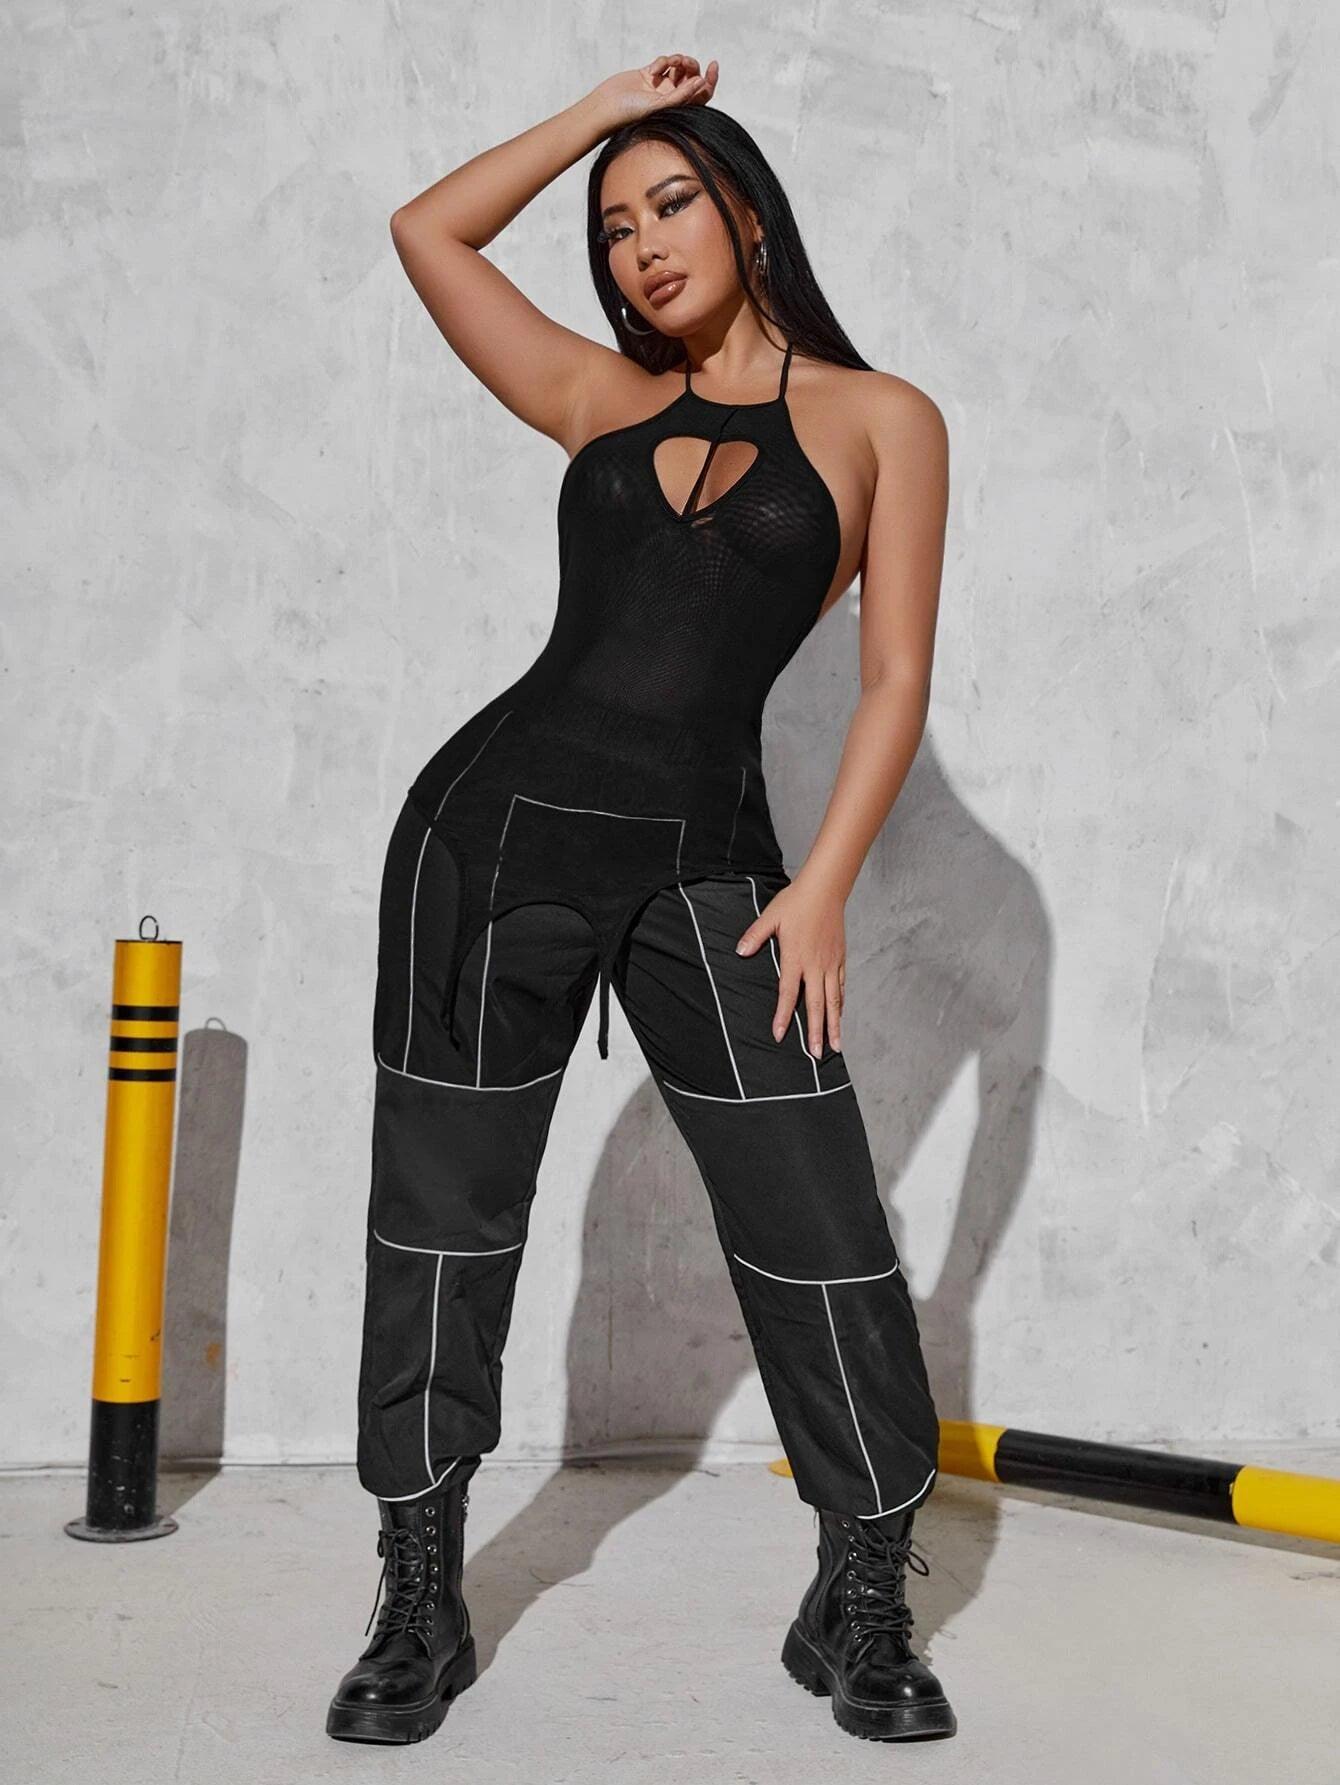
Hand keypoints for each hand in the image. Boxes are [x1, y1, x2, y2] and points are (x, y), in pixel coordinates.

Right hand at [588, 55, 718, 130]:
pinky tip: (652, 70)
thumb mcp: (660, 106)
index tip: (713, 66)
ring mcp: (661, 86)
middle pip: (692, 77)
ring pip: (679, 67)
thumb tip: (701, 82)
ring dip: (677, 61)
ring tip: (668, 63)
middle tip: (684, 63)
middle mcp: (671, 99)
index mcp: (678, 110)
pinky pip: (664, 62)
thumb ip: (682, 95)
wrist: (607, 107)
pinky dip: (662, 62)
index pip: (701, 95)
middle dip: (691, 66)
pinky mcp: (650, 74)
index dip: (710, 81)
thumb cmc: (631, 114)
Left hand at [735, 876, 845, 1057]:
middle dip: (816, 1031)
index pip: (788, 993)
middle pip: (817, 1005)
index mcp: (796, 958)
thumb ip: (755, 936)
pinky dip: (841, 1003)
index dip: (784, 1016)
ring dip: (834, 1024)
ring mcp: (831, 963)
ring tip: (835, 1045)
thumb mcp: (770, 917)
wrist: (825, 889)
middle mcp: (816, 965)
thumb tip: (740, 951)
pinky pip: (841, 986)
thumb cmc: (796, 902)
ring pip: (834, 1000)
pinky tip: (839, 1016)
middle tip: (816, 1054)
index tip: (780, 1035)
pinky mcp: (840, 958)